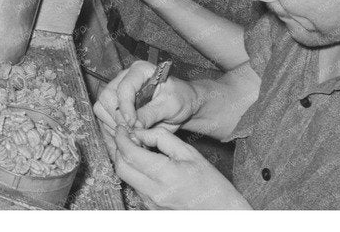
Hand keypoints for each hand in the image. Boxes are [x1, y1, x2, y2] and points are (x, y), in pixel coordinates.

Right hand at [95, 61, 199, 141]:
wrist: (182, 106)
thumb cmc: (180, 99)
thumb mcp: (170, 105)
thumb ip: (152, 113)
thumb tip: (135, 125)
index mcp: (139, 71)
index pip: (123, 88)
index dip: (126, 107)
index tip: (133, 123)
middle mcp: (124, 78)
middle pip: (107, 98)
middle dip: (119, 117)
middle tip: (134, 131)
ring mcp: (118, 92)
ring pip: (102, 108)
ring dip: (115, 125)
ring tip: (133, 134)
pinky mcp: (115, 105)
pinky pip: (104, 118)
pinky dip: (114, 129)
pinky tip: (128, 133)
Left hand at [110, 126, 248, 209]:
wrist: (222, 212)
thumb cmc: (211, 183)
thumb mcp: (190, 153)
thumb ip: (162, 138)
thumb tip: (139, 132)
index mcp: (165, 176)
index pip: (130, 153)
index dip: (121, 137)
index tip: (122, 127)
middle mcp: (155, 192)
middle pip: (121, 168)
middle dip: (117, 149)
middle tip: (123, 136)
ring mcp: (152, 203)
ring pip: (126, 178)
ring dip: (124, 160)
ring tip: (133, 147)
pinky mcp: (152, 208)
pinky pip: (135, 187)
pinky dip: (133, 172)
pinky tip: (141, 163)